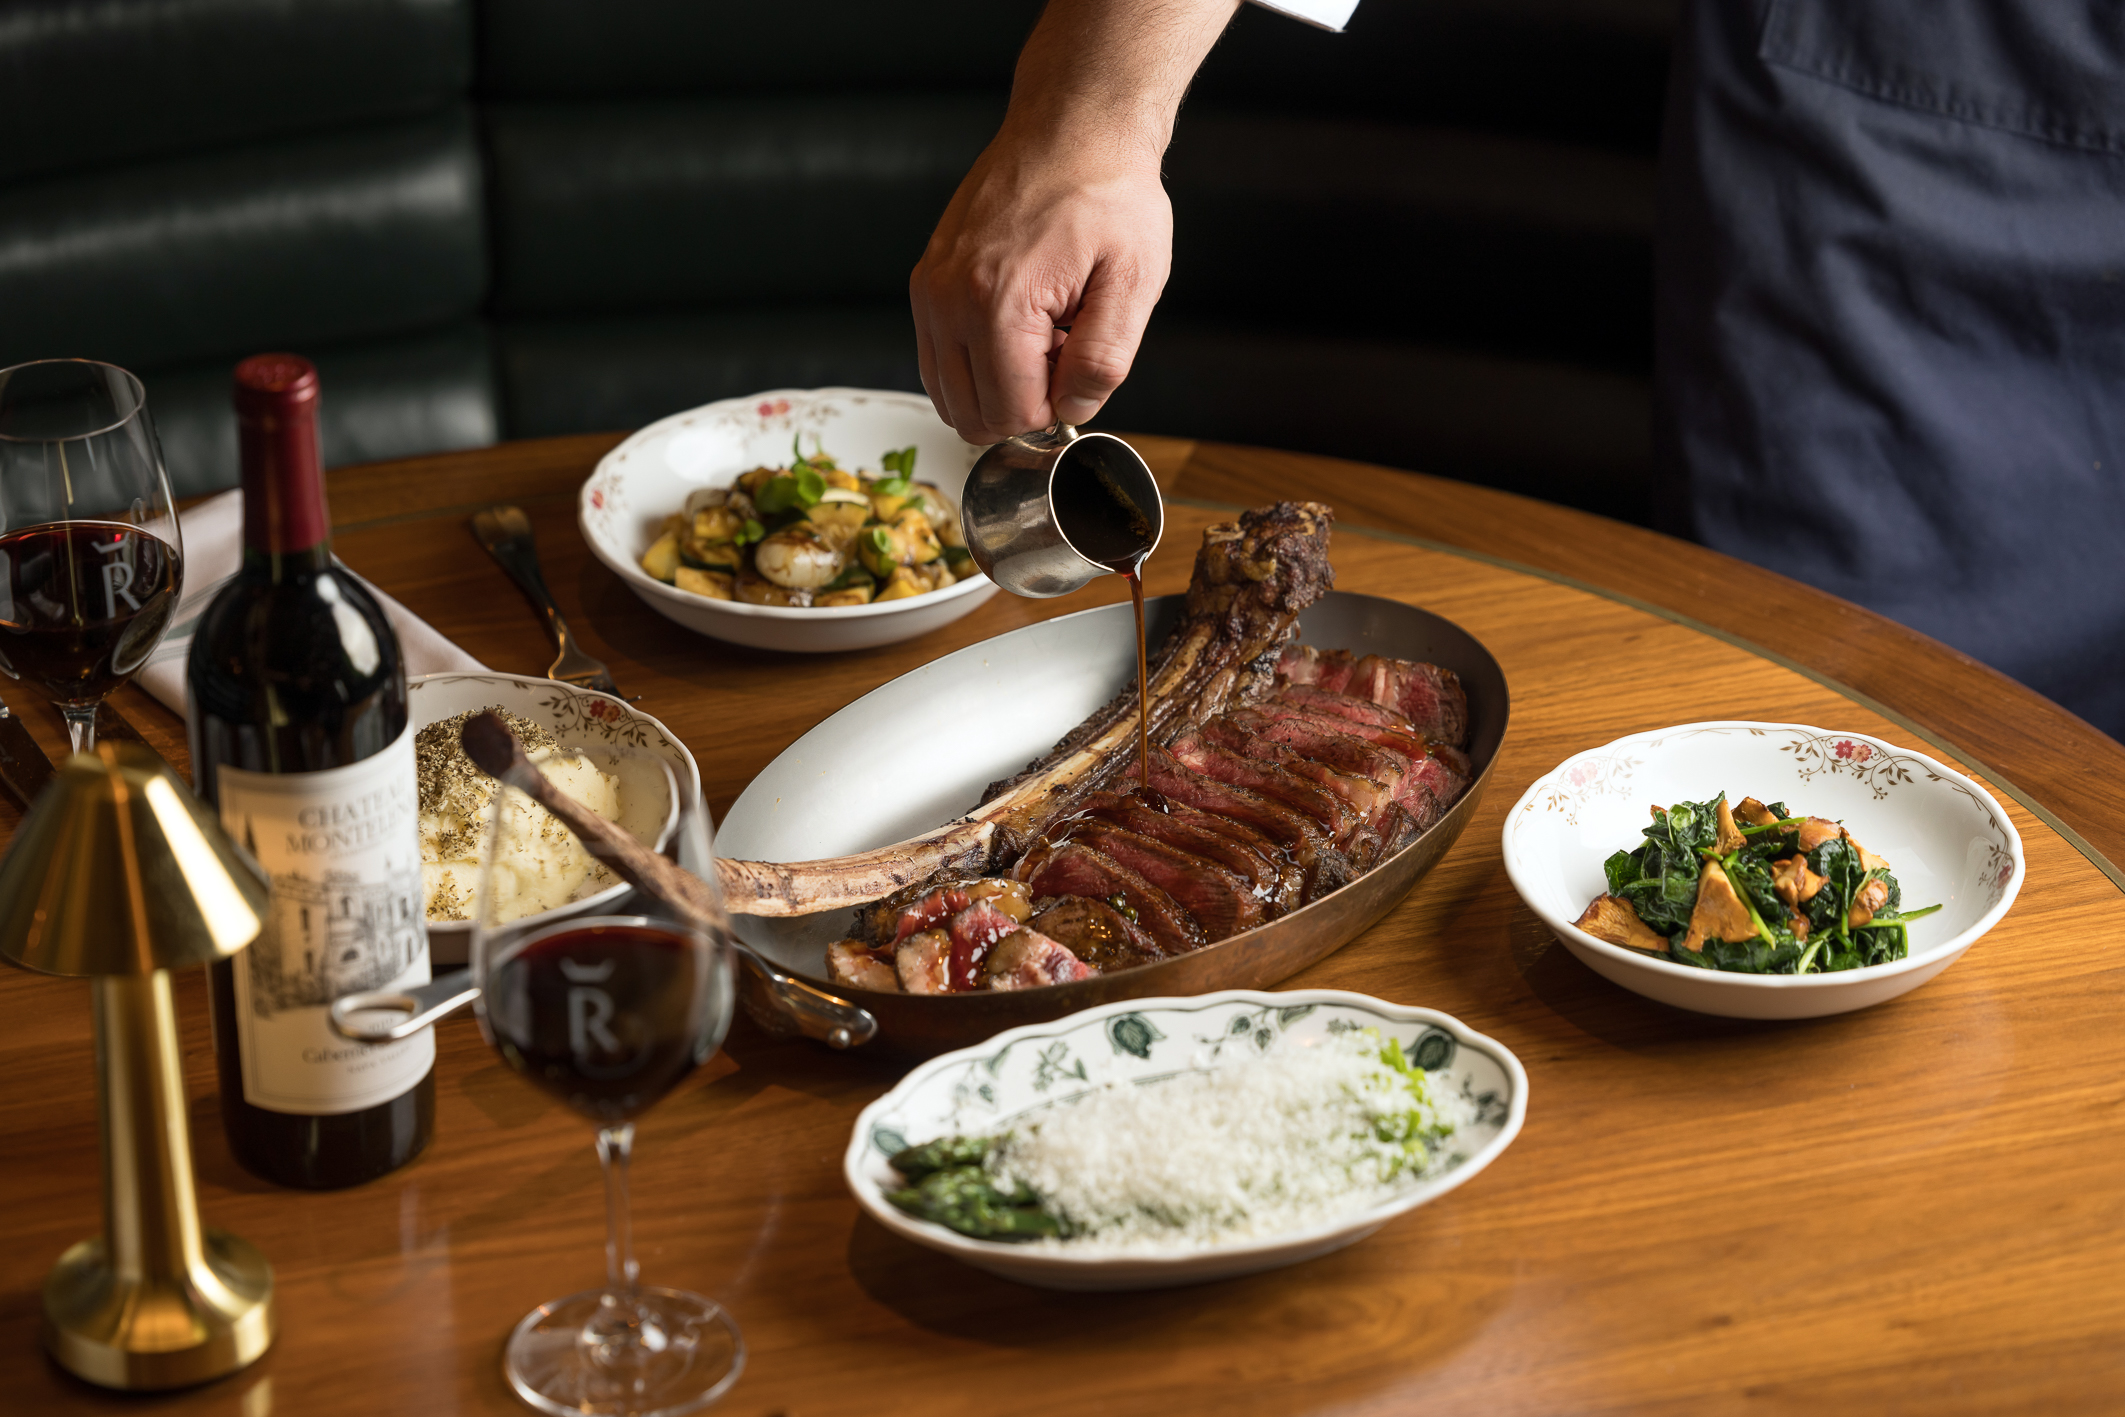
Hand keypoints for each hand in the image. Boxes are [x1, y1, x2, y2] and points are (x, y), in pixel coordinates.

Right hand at [910, 126, 1172, 444]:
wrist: (1072, 128)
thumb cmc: (1106, 193)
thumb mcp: (1133, 281)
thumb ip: (1103, 360)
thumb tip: (1071, 411)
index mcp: (997, 303)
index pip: (1012, 413)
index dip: (1055, 409)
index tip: (1078, 367)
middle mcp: (947, 298)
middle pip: (971, 414)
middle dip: (1023, 404)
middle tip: (1061, 356)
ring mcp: (929, 289)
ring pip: (947, 396)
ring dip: (997, 387)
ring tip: (1040, 339)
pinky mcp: (925, 281)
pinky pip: (938, 360)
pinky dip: (976, 364)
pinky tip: (1016, 327)